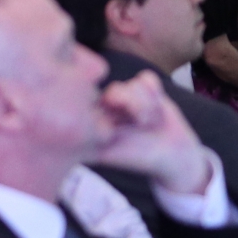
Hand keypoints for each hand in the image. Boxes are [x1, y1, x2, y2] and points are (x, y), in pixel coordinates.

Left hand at [91, 71, 215, 195]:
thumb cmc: (140, 158)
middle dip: (134, 107)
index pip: (95, 101)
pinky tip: (157, 110)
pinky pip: (147, 79)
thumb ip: (84, 139)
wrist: (174, 157)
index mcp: (94, 118)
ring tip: (150, 123)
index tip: (122, 129)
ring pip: (133, 85)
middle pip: (115, 90)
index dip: (115, 111)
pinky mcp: (145, 87)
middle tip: (142, 125)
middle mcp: (107, 105)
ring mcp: (126, 95)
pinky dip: (156, 94)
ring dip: (148, 105)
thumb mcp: (106, 151)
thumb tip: (63, 136)